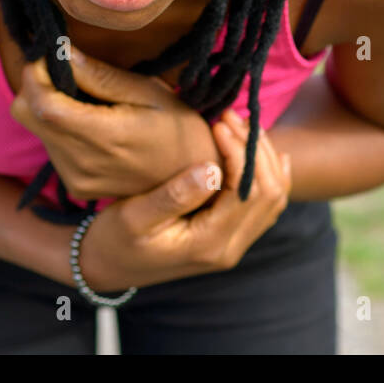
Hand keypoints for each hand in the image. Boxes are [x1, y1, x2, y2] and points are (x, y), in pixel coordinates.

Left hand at [9, 45, 218, 200]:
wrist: (192, 176)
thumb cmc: (178, 127)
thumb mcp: (150, 92)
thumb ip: (102, 76)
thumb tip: (62, 52)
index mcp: (104, 136)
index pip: (42, 104)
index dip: (36, 73)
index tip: (52, 53)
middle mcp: (82, 162)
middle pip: (25, 114)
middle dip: (36, 85)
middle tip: (67, 70)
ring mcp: (76, 178)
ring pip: (34, 128)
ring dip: (48, 105)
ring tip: (85, 98)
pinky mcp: (75, 185)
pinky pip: (49, 146)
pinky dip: (58, 127)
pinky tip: (89, 122)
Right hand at [75, 108, 292, 291]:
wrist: (108, 266)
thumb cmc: (114, 239)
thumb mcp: (134, 216)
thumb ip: (174, 195)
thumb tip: (213, 169)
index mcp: (210, 243)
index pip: (247, 191)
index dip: (240, 151)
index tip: (218, 124)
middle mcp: (231, 247)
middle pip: (270, 192)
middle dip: (255, 149)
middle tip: (229, 116)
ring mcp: (235, 243)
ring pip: (275, 197)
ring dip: (264, 158)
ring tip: (241, 126)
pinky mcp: (232, 235)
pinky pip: (267, 206)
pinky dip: (273, 175)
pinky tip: (269, 154)